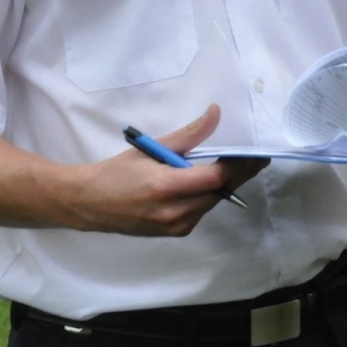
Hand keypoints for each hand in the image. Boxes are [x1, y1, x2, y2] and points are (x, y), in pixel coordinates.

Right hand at [65, 105, 263, 236]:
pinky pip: (201, 211)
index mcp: (165, 187)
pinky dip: (208, 196)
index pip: (215, 178)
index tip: (256, 152)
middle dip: (240, 174)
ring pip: (213, 202)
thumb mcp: (151, 148)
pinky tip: (210, 183)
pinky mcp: (175, 233)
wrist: (89, 205)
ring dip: (225, 185)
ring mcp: (175, 226)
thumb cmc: (118, 172)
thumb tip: (215, 114)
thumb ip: (188, 135)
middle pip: (220, 191)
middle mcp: (173, 211)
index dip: (239, 165)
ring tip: (238, 166)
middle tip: (257, 157)